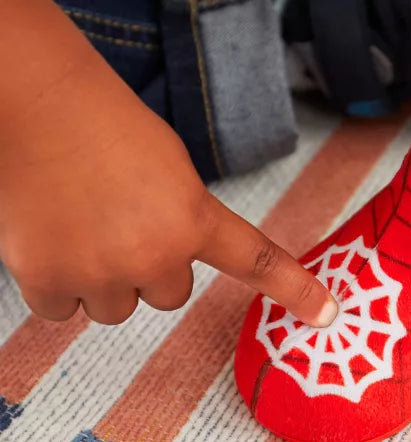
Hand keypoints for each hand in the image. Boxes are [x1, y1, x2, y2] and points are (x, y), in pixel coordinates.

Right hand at [0, 0, 336, 326]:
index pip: (256, 260)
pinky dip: (56, 285)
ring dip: (101, 280)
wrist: (31, 104)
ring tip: (79, 226)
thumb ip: (183, 221)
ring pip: (116, 308)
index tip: (324, 313)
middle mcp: (155, 254)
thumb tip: (170, 262)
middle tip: (117, 223)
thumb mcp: (169, 170)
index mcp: (192, 218)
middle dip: (147, 269)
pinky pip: (65, 310)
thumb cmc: (102, 124)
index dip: (293, 289)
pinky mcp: (48, 282)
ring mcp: (102, 273)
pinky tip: (49, 240)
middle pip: (167, 295)